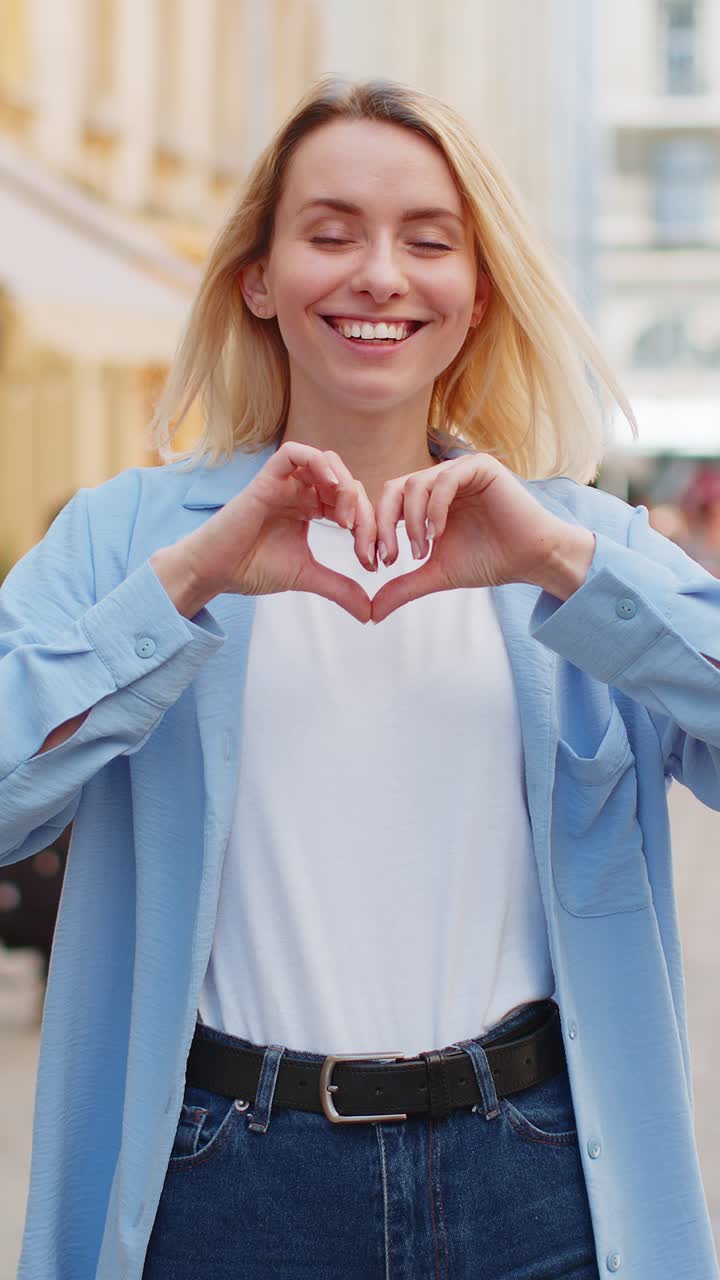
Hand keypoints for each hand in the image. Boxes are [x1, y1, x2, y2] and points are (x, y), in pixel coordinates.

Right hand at [154, 442, 376, 623]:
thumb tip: (369, 613)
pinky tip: (330, 487)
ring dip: (343, 485)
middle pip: (345, 482)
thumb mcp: (307, 577)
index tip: (370, 560)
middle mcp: (300, 491)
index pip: (351, 504)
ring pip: (325, 461)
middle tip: (361, 543)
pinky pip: (294, 453)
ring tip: (345, 519)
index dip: (368, 527)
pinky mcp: (266, 479)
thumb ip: (339, 588)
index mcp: (311, 508)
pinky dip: (317, 462)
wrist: (216, 572)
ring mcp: (283, 483)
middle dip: (361, 511)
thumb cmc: (252, 568)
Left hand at [371, 453, 594, 622]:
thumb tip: (372, 614)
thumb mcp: (437, 574)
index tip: (375, 565)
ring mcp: (459, 470)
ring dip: (412, 522)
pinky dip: (435, 508)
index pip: (387, 504)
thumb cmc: (488, 561)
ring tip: (422, 552)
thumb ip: (404, 586)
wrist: (531, 559)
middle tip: (389, 558)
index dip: (374, 532)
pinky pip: (445, 480)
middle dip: (384, 526)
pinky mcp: (479, 467)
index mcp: (427, 499)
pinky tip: (438, 535)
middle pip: (394, 490)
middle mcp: (440, 480)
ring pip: (415, 484)